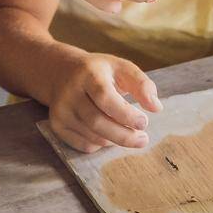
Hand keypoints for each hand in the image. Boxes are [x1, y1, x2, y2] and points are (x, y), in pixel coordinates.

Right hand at [46, 53, 161, 152]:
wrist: (60, 71)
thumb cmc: (98, 71)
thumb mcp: (121, 67)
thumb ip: (142, 84)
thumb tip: (156, 108)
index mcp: (88, 73)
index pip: (105, 98)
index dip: (126, 114)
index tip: (144, 123)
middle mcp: (70, 92)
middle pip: (97, 122)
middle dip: (124, 135)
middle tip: (143, 139)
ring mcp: (60, 110)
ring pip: (92, 136)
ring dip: (115, 140)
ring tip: (128, 134)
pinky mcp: (56, 125)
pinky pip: (83, 145)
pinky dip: (100, 144)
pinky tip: (107, 134)